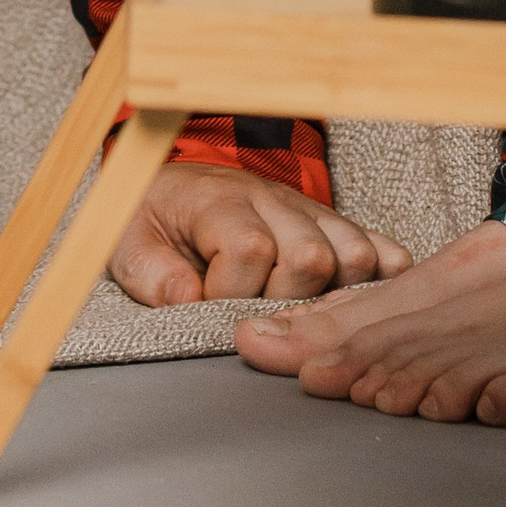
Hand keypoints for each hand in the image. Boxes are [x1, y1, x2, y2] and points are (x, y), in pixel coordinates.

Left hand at [110, 161, 409, 307]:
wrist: (172, 191)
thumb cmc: (152, 222)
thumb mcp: (128, 245)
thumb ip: (152, 273)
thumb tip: (188, 298)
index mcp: (220, 200)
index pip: (251, 249)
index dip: (232, 293)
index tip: (209, 305)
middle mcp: (272, 199)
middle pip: (311, 256)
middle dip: (284, 303)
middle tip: (257, 315)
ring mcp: (308, 211)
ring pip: (353, 255)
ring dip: (333, 297)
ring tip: (298, 315)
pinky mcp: (331, 225)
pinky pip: (377, 248)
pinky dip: (377, 281)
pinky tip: (353, 305)